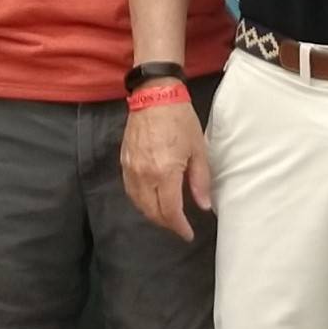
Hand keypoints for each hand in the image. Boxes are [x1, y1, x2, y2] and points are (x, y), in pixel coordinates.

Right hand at [120, 94, 211, 242]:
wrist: (155, 95)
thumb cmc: (180, 120)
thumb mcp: (198, 149)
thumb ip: (200, 181)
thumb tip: (203, 206)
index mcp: (165, 173)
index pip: (170, 211)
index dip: (179, 227)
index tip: (188, 233)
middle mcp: (144, 175)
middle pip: (152, 212)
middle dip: (166, 223)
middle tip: (179, 226)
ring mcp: (131, 169)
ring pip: (138, 203)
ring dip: (152, 214)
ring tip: (166, 216)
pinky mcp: (123, 161)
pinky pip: (130, 190)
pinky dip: (140, 201)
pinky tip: (150, 200)